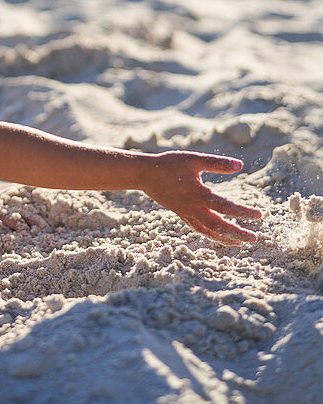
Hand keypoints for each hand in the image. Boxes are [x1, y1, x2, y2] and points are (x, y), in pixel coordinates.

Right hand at [141, 151, 262, 244]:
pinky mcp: (180, 213)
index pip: (227, 207)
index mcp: (200, 195)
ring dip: (225, 238)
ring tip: (239, 243)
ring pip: (208, 231)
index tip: (259, 216)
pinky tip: (215, 234)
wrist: (145, 174)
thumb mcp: (194, 159)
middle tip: (254, 239)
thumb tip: (240, 165)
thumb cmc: (169, 164)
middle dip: (238, 234)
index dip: (244, 213)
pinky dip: (209, 234)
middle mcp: (194, 208)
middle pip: (220, 226)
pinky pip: (197, 228)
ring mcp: (186, 213)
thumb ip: (216, 163)